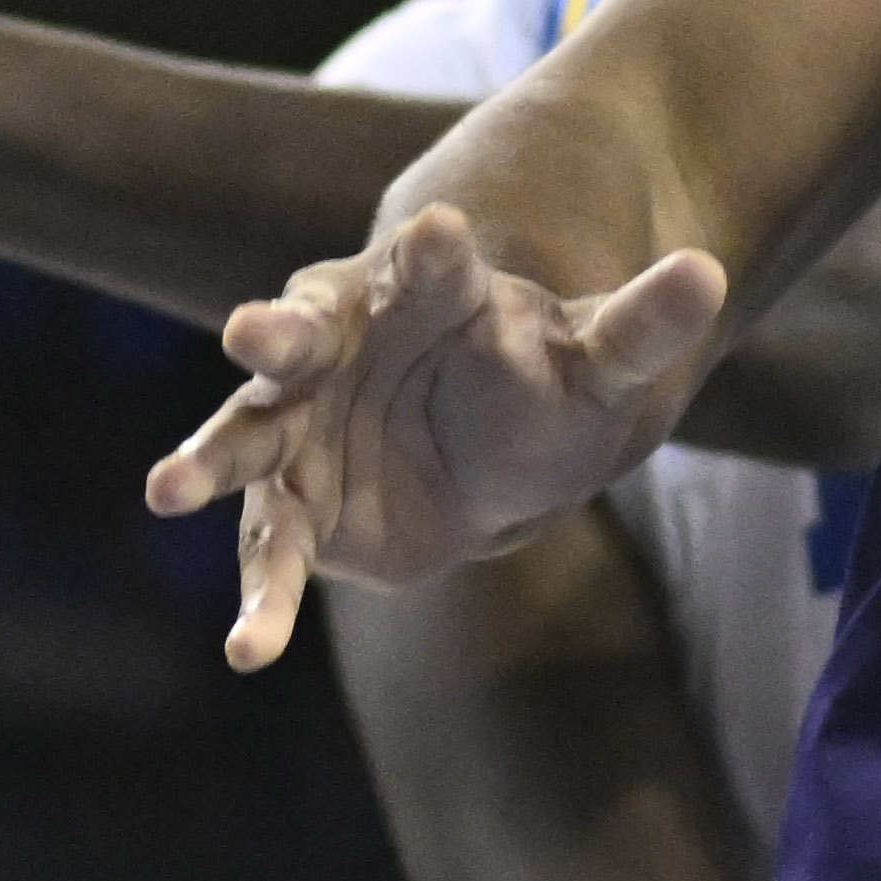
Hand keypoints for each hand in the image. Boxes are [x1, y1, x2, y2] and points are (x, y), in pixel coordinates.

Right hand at [142, 206, 730, 673]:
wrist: (486, 445)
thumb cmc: (538, 376)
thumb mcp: (598, 355)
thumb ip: (640, 323)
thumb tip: (712, 272)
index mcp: (419, 291)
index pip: (427, 262)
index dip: (431, 250)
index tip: (439, 229)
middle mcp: (337, 347)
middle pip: (295, 333)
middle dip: (272, 335)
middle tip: (251, 334)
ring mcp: (302, 427)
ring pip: (249, 437)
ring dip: (210, 458)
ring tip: (168, 485)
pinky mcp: (297, 509)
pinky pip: (272, 556)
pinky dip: (261, 601)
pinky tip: (247, 651)